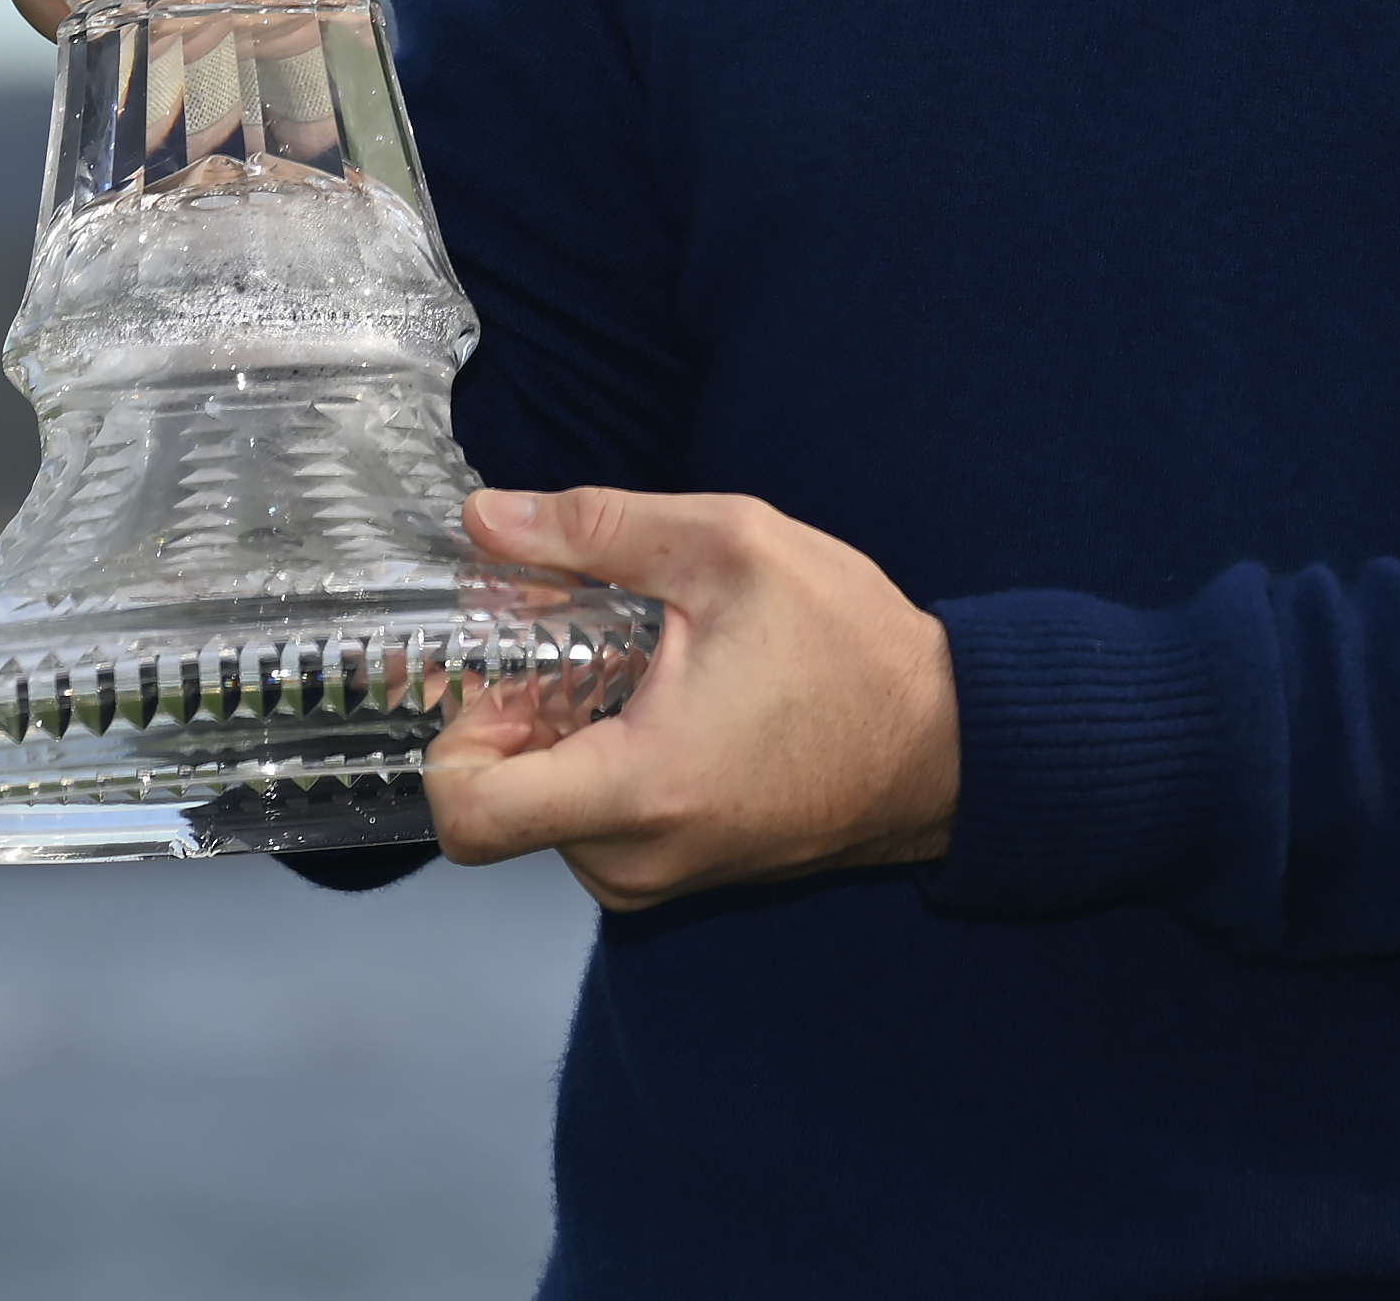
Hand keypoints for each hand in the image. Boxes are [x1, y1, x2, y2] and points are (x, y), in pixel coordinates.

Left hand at [424, 486, 959, 911]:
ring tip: (643, 669)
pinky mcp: (681, 879)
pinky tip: (668, 705)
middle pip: (502, 805)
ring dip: (564, 740)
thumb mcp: (731, 550)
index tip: (497, 678)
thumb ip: (597, 529)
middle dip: (518, 720)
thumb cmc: (853, 650)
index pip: (467, 816)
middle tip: (582, 647)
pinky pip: (598, 828)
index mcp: (637, 787)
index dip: (450, 740)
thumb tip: (487, 518)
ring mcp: (659, 880)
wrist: (949, 746)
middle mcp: (634, 859)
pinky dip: (604, 766)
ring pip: (547, 815)